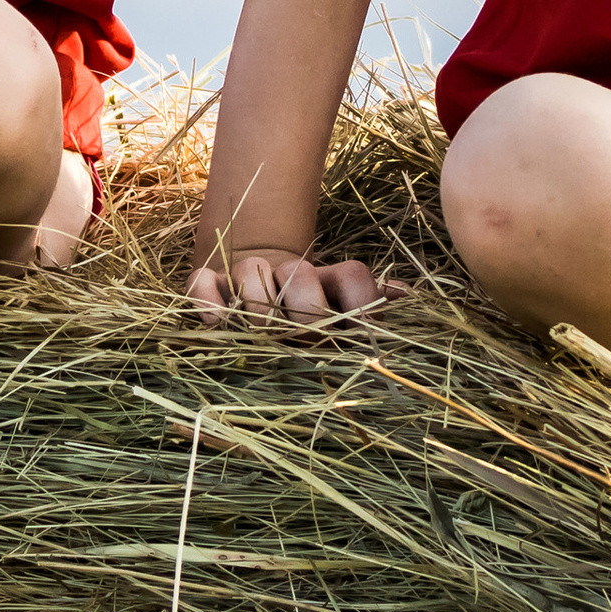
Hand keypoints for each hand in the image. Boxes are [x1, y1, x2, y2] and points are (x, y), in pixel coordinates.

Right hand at [186, 248, 386, 324]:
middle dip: (306, 309)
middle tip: (306, 341)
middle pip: (300, 271)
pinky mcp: (210, 285)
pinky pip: (202, 282)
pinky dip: (208, 299)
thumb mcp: (343, 324)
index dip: (361, 302)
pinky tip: (216, 324)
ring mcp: (247, 276)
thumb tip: (408, 296)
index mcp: (330, 283)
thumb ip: (371, 308)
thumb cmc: (308, 326)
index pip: (353, 275)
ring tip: (263, 339)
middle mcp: (290, 273)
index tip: (363, 334)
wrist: (255, 308)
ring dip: (258, 306)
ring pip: (252, 270)